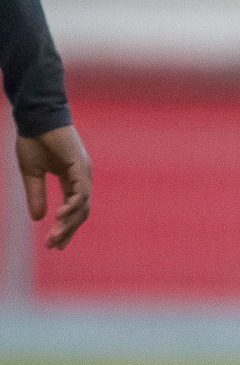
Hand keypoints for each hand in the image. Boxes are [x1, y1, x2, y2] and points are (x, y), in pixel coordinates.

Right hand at [17, 125, 90, 249]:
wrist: (35, 118)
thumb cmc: (34, 141)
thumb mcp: (31, 173)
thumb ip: (36, 195)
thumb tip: (38, 219)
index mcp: (72, 180)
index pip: (73, 209)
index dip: (65, 228)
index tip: (54, 245)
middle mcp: (82, 178)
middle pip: (81, 212)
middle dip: (68, 230)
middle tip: (54, 246)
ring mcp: (83, 172)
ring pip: (82, 204)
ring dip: (69, 222)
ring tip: (56, 236)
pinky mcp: (80, 165)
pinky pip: (81, 190)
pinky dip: (73, 205)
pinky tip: (60, 216)